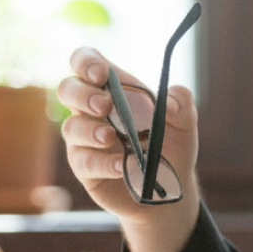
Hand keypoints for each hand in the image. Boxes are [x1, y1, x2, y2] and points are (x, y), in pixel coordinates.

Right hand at [57, 47, 199, 251]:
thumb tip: (169, 102)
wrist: (169, 190)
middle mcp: (92, 110)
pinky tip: (120, 166)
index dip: (86, 61)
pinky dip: (101, 162)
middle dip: (82, 94)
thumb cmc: (171, 147)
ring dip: (90, 130)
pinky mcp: (85, 168)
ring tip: (110, 137)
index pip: (85, 61)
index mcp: (113, 88)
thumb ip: (182, 103)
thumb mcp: (184, 123)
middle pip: (67, 89)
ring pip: (71, 127)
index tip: (102, 74)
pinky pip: (83, 161)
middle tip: (106, 105)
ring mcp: (85, 140)